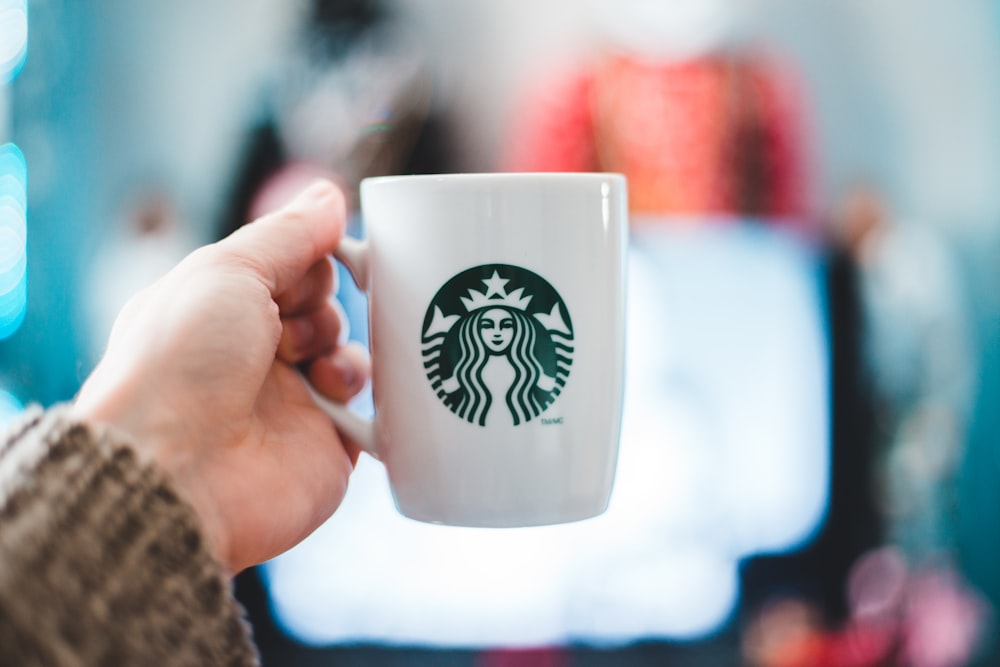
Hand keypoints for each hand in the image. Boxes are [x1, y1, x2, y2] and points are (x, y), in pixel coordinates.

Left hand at [74, 180, 369, 573]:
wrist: (175, 470)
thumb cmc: (181, 363)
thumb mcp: (229, 270)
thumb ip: (288, 234)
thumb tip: (330, 196)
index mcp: (223, 312)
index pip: (292, 270)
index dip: (314, 262)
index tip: (325, 261)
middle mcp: (255, 357)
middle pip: (325, 310)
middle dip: (323, 309)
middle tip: (296, 329)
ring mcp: (291, 405)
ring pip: (352, 356)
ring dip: (344, 351)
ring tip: (317, 370)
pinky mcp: (325, 450)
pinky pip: (372, 413)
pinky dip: (367, 398)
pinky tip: (336, 395)